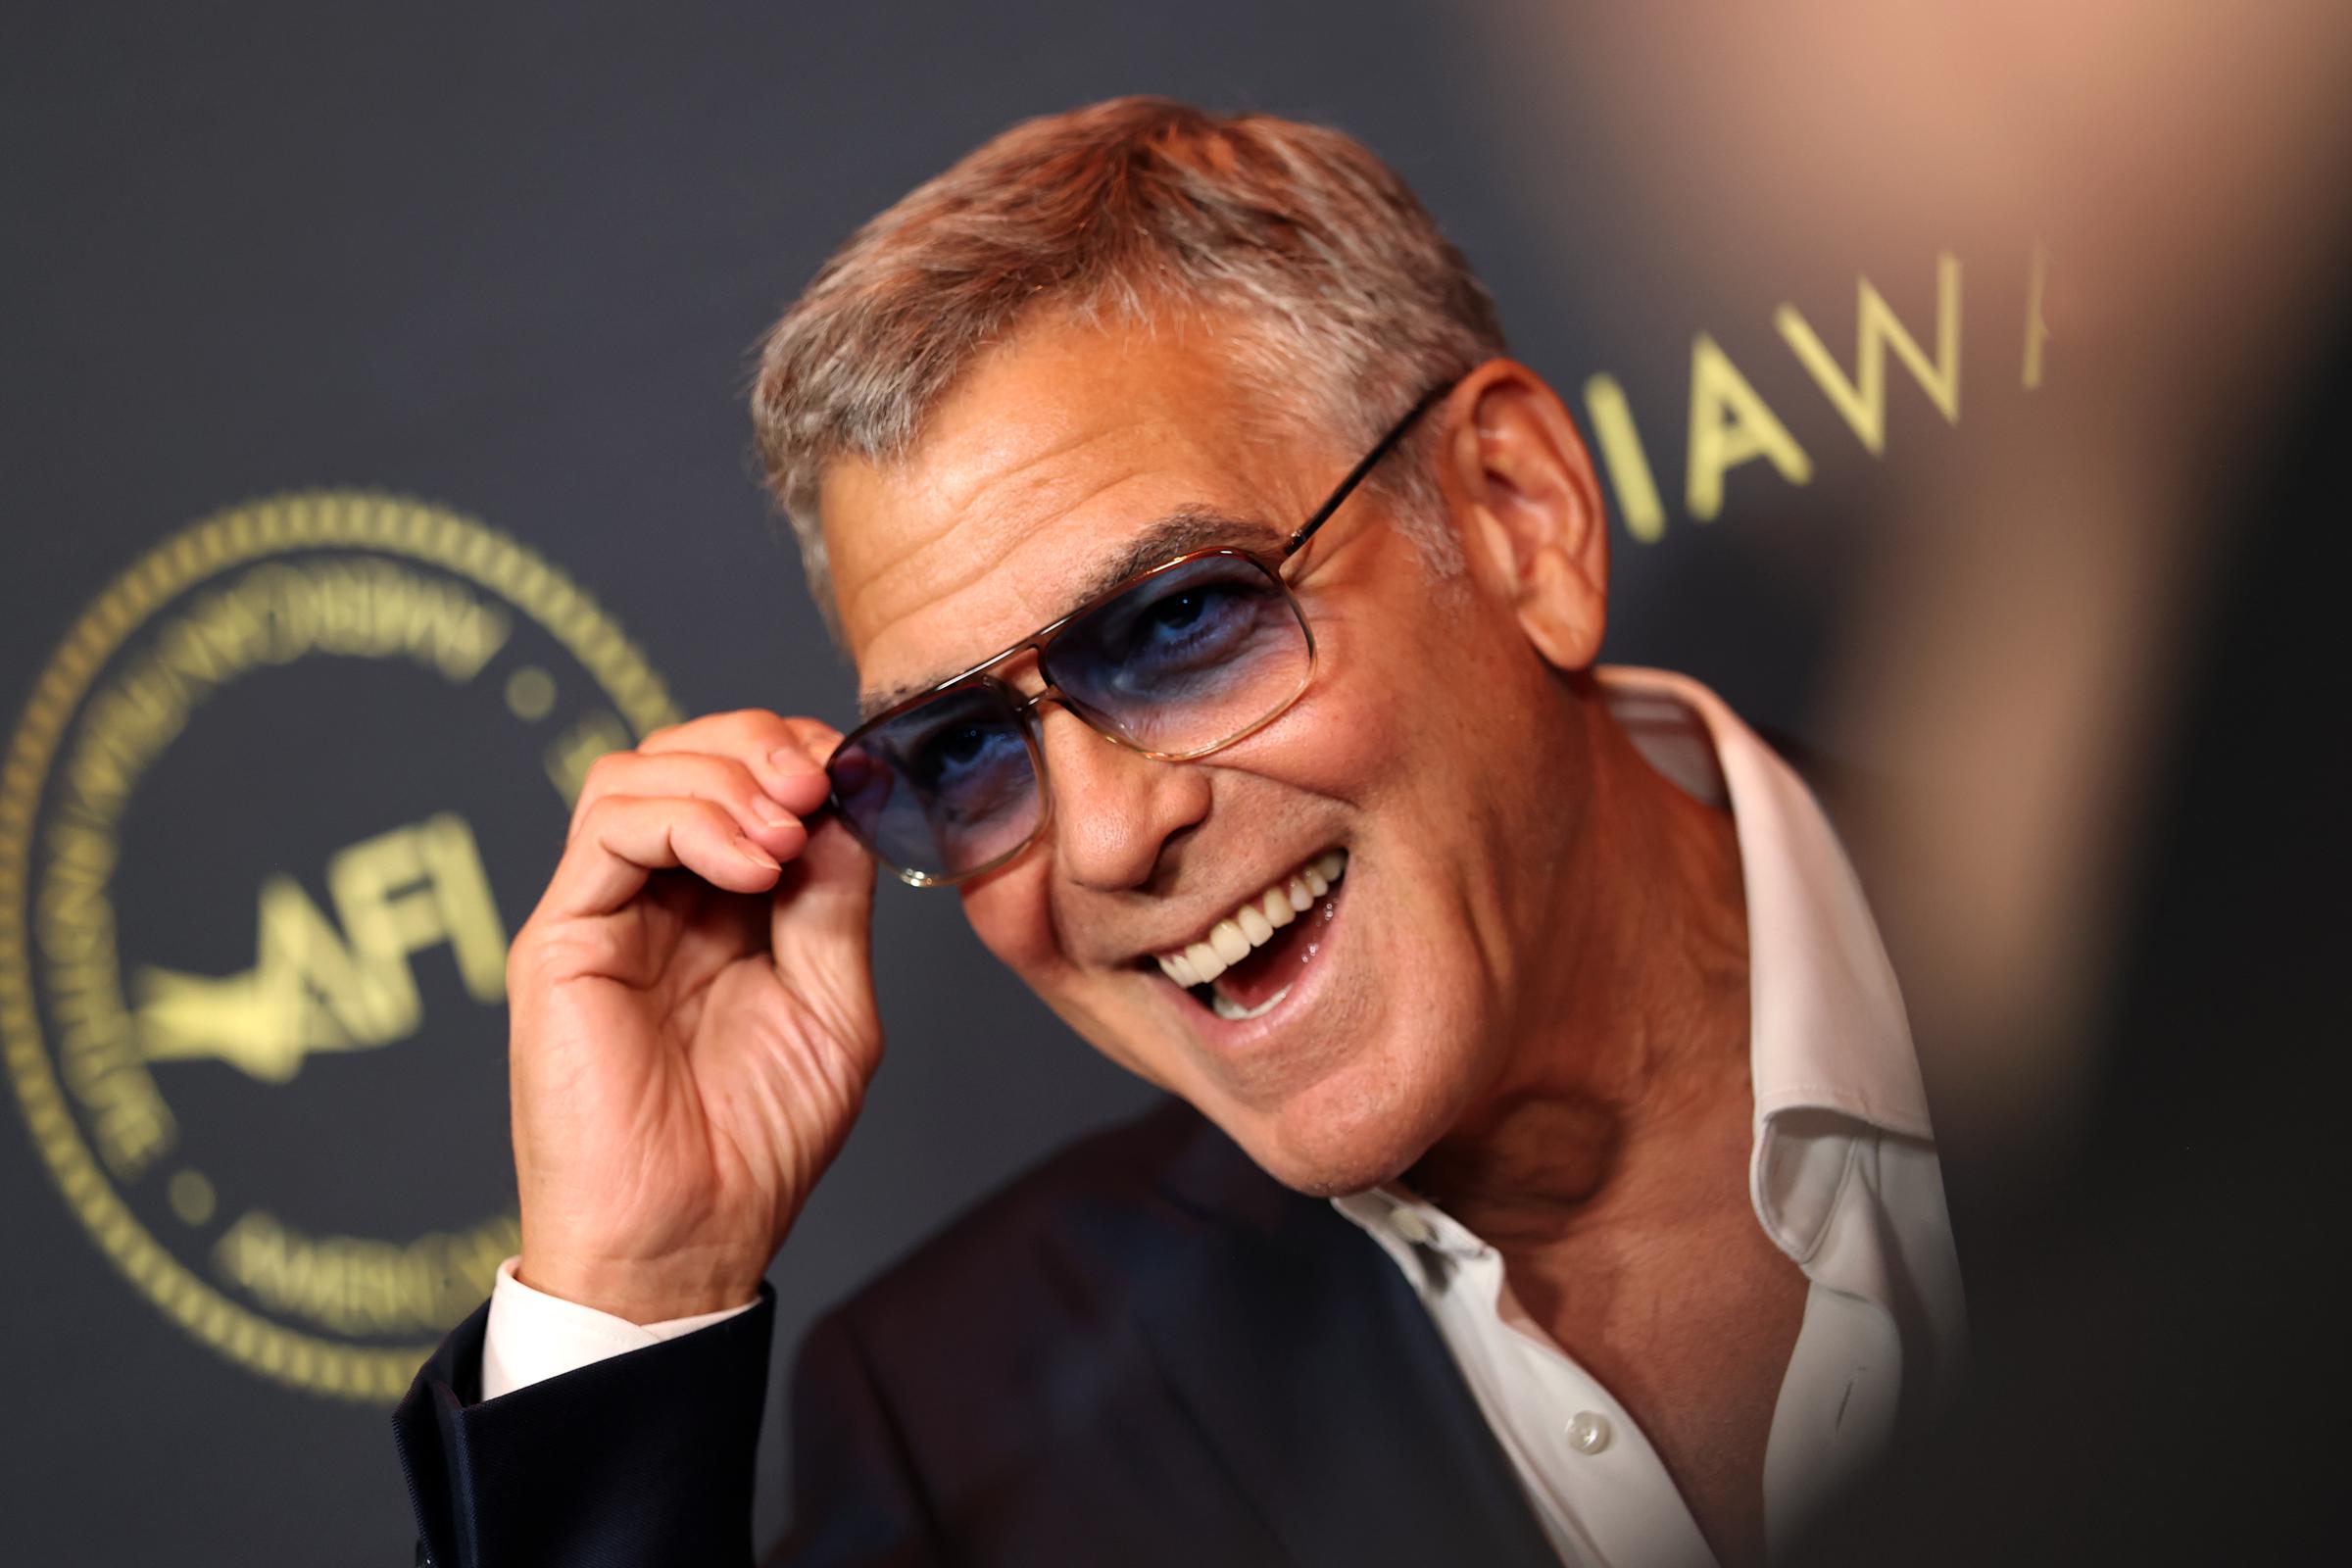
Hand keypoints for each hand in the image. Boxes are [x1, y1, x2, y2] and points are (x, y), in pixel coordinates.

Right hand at [505, 710, 877, 1321]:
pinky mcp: (560, 937)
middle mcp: (658, 898)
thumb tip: (846, 801)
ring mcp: (605, 912)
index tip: (858, 776)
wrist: (687, 1241)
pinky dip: (687, 818)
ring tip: (786, 836)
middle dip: (763, 744)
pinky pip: (606, 826)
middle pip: (685, 752)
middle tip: (818, 786)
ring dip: (727, 777)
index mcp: (724, 908)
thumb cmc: (756, 1144)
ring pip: (638, 770)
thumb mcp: (834, 1006)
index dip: (802, 754)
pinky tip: (751, 867)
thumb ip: (834, 902)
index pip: (746, 778)